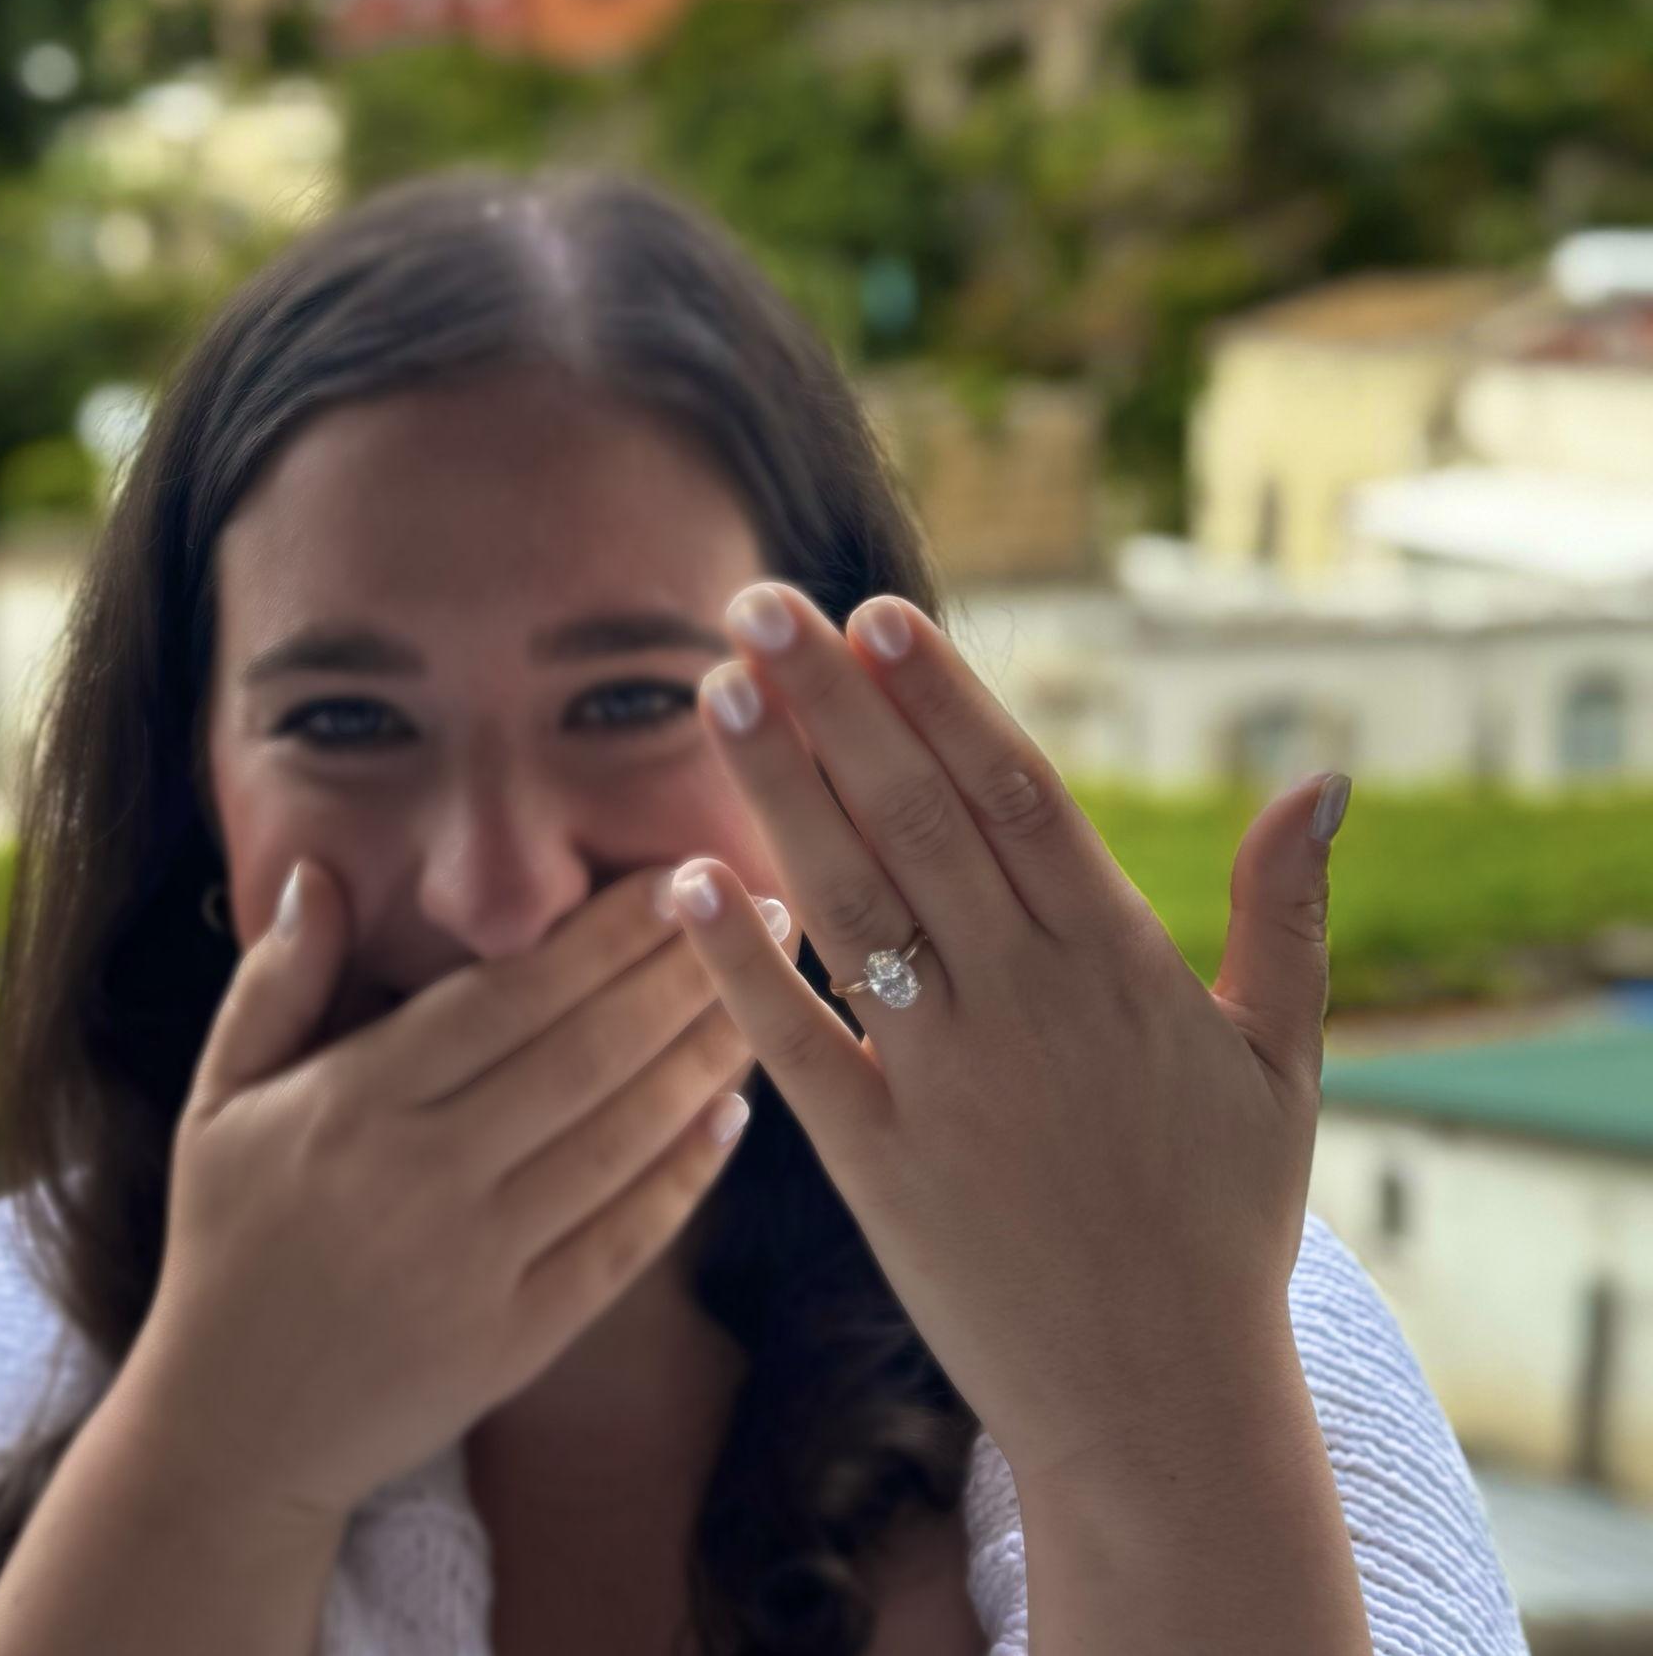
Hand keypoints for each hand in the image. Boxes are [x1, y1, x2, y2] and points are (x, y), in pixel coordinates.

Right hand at [126, 859, 776, 1524]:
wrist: (231, 1431)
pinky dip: (684, 1177)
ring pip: (620, 1140)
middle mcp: (424, 1176)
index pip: (508, 996)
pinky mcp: (519, 1341)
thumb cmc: (229, 1240)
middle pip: (585, 1054)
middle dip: (683, 974)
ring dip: (704, 1059)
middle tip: (763, 910)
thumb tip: (318, 872)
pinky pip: (623, 1243)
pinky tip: (733, 1115)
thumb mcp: (221, 1098)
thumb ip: (276, 982)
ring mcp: (479, 1264)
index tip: (676, 878)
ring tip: (766, 991)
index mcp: (356, 1103)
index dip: (604, 935)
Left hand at [665, 581, 1350, 1495]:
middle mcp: (1026, 1004)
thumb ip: (1287, 912)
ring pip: (851, 904)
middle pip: (916, 819)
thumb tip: (1323, 779)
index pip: (1018, 794)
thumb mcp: (1281, 1061)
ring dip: (778, 791)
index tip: (874, 613)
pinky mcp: (878, 1168)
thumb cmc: (1221, 1222)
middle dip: (834, 703)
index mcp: (1119, 964)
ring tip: (718, 690)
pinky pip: (797, 1049)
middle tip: (755, 603)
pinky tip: (686, 884)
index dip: (943, 698)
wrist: (1164, 1406)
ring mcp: (946, 1084)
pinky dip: (740, 968)